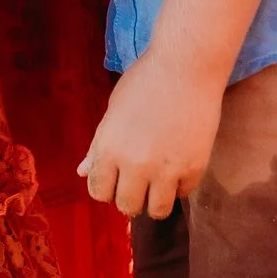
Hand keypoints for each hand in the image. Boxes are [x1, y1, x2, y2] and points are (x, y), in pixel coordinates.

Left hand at [77, 50, 225, 218]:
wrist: (186, 66)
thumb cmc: (144, 81)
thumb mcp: (113, 111)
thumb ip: (98, 146)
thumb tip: (83, 171)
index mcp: (109, 149)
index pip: (98, 191)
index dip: (106, 188)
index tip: (116, 180)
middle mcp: (135, 165)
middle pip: (127, 206)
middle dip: (130, 198)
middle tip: (139, 183)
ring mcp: (166, 170)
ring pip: (156, 210)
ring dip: (156, 200)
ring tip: (160, 183)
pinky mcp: (194, 168)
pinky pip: (183, 194)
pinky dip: (180, 185)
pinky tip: (179, 166)